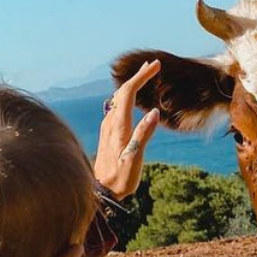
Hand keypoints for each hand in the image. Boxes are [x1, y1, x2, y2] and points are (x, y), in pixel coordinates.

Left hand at [94, 60, 161, 199]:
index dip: (142, 76)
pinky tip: (131, 99)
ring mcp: (107, 126)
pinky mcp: (107, 133)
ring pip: (118, 98)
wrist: (100, 191)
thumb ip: (144, 135)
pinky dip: (127, 96)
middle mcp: (110, 122)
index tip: (156, 65)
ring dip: (132, 84)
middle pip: (122, 91)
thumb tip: (155, 112)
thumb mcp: (135, 158)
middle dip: (138, 76)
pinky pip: (117, 106)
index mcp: (118, 125)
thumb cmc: (120, 177)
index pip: (129, 92)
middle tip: (153, 65)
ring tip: (144, 76)